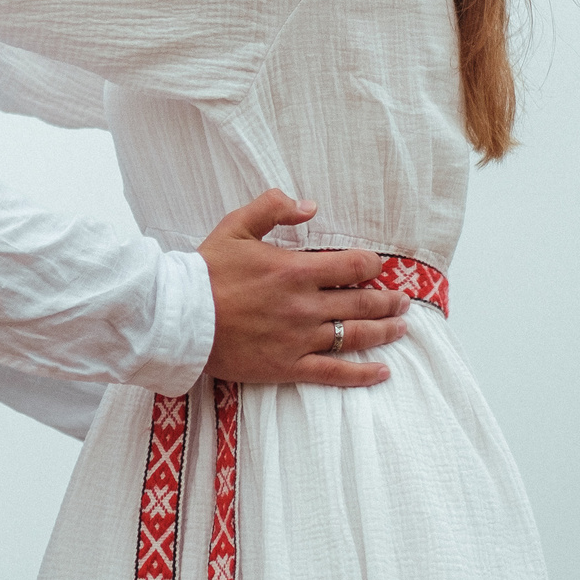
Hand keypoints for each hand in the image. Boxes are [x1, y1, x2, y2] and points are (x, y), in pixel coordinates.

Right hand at [200, 190, 407, 387]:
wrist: (178, 317)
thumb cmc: (205, 271)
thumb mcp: (235, 226)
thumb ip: (272, 207)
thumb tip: (309, 205)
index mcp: (295, 270)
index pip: (353, 265)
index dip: (371, 264)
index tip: (376, 266)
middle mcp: (304, 306)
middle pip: (362, 302)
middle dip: (388, 300)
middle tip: (402, 301)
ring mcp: (298, 339)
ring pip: (354, 336)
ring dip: (384, 331)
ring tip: (400, 328)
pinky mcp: (287, 366)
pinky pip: (334, 372)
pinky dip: (362, 374)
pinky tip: (382, 372)